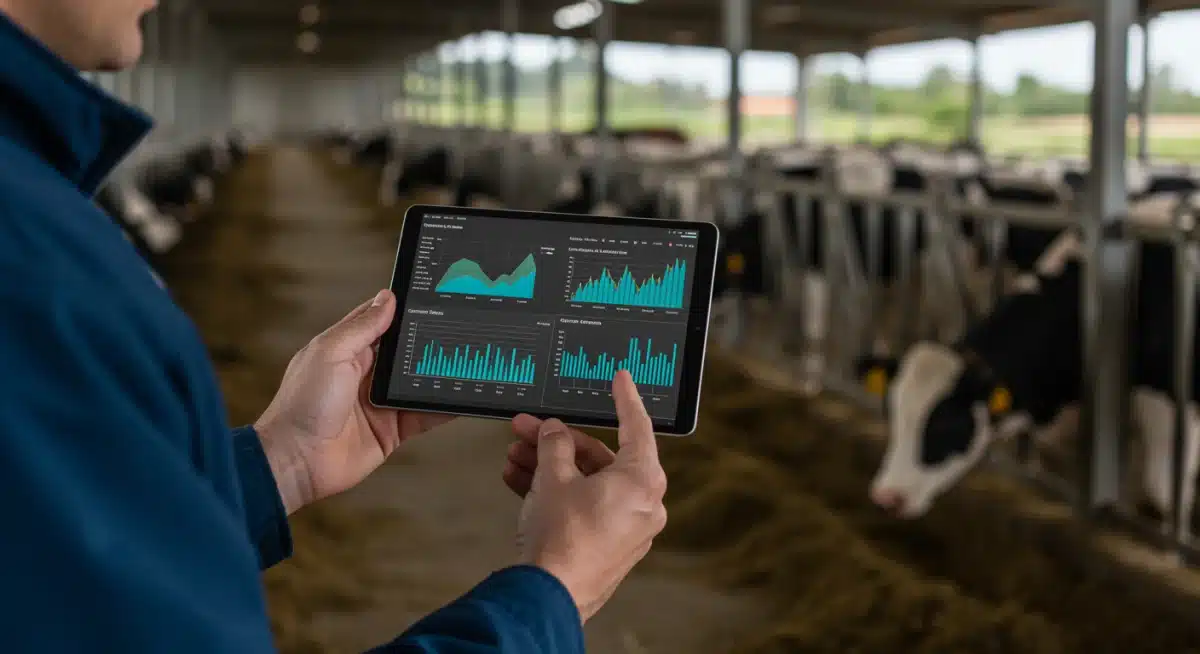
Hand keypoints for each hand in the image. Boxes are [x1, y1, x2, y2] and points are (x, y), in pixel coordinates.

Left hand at [254, 290, 453, 513]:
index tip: (430, 296)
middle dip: (429, 341)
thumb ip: (362, 328)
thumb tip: (387, 299)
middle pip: (405, 352)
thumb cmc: (302, 405)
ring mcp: (380, 402)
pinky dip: (442, 408)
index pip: (380, 321)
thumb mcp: (331, 353)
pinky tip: (460, 398)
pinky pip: (423, 416)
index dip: (402, 309)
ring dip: (439, 374)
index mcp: (347, 349)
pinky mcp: (391, 430)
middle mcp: (365, 374)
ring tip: (467, 359)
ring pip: (418, 382)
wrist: (297, 461)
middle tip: (459, 328)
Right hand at [512, 371, 667, 622]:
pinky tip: (519, 481)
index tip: (622, 378)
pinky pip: (583, 507)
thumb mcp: (554, 477)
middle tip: (528, 428)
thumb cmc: (561, 538)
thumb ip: (556, 445)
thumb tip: (555, 431)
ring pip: (587, 483)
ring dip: (549, 467)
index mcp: (642, 481)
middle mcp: (642, 505)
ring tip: (515, 456)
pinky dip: (556, 493)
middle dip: (558, 442)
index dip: (625, 398)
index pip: (637, 427)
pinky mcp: (607, 546)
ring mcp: (626, 528)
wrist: (548, 596)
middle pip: (601, 458)